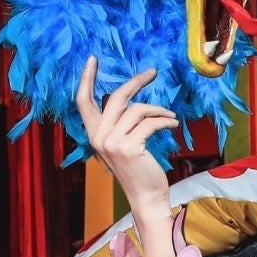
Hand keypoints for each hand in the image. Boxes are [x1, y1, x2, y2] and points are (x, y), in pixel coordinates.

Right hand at [75, 58, 180, 216]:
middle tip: (152, 73)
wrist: (146, 197)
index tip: (93, 60)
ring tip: (170, 116)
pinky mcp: (129, 147)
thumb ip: (120, 124)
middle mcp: (98, 137)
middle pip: (116, 98)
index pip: (83, 101)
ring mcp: (112, 142)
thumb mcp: (123, 144)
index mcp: (94, 134)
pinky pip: (150, 122)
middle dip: (136, 82)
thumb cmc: (139, 170)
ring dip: (158, 110)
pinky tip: (172, 123)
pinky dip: (164, 120)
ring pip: (137, 109)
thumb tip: (132, 100)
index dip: (86, 79)